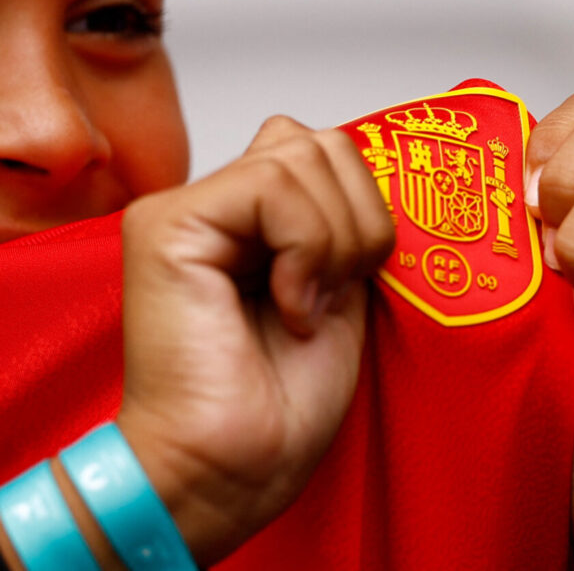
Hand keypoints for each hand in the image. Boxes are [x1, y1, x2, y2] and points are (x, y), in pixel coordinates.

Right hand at [116, 117, 393, 564]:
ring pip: (300, 153)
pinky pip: (271, 185)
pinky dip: (304, 247)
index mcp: (256, 219)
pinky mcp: (168, 224)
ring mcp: (187, 209)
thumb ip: (343, 222)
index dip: (366, 206)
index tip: (356, 279)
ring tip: (307, 303)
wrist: (238, 466)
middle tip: (334, 290)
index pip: (328, 152)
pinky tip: (287, 305)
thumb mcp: (341, 287)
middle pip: (320, 142)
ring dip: (333, 238)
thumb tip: (369, 176)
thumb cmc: (283, 400)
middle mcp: (216, 204)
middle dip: (358, 217)